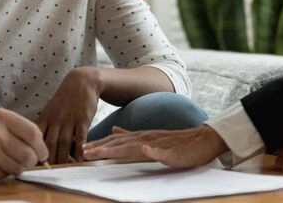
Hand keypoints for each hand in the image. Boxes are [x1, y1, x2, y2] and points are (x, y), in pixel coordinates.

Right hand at [0, 108, 47, 181]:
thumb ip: (15, 131)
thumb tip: (40, 147)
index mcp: (1, 116)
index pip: (34, 132)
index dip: (41, 147)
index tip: (41, 153)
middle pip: (30, 154)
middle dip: (29, 161)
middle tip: (20, 160)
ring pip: (19, 167)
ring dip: (14, 168)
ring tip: (0, 161)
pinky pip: (5, 175)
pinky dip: (1, 173)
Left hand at [36, 67, 101, 163]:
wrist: (81, 81)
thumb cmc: (65, 98)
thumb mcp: (50, 109)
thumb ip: (44, 125)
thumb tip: (33, 141)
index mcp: (45, 118)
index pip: (34, 137)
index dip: (31, 151)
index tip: (29, 164)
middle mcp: (55, 120)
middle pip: (48, 144)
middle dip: (45, 160)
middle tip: (43, 174)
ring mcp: (69, 120)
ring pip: (63, 144)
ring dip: (62, 159)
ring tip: (60, 172)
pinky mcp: (82, 120)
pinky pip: (80, 138)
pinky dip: (79, 150)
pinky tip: (79, 160)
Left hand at [83, 125, 227, 167]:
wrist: (202, 140)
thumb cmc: (175, 142)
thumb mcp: (148, 138)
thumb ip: (130, 134)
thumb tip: (113, 129)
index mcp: (139, 136)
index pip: (114, 140)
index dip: (97, 144)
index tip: (80, 149)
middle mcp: (145, 138)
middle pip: (119, 143)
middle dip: (100, 148)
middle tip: (82, 153)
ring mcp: (158, 144)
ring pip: (135, 146)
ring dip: (118, 148)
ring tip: (103, 152)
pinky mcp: (172, 151)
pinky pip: (162, 151)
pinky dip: (152, 149)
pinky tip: (145, 149)